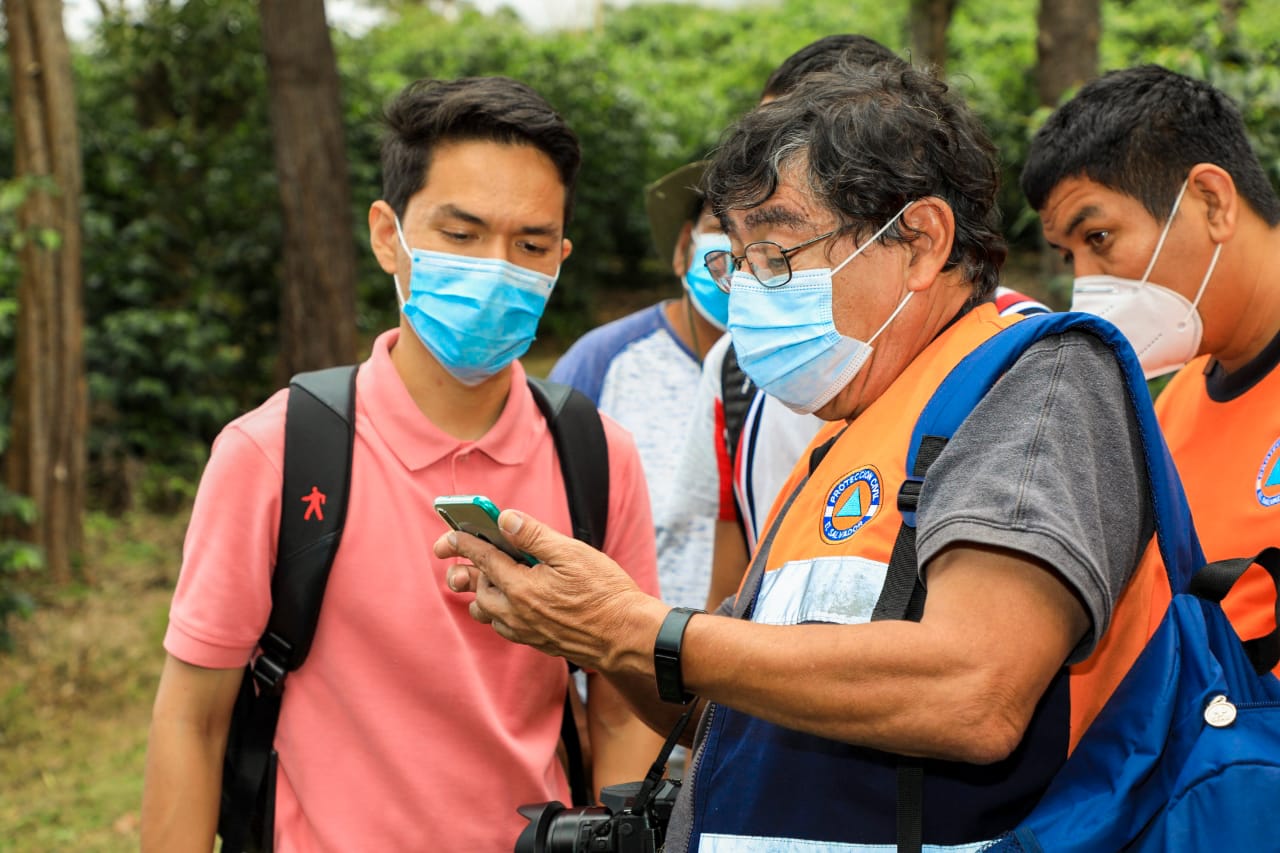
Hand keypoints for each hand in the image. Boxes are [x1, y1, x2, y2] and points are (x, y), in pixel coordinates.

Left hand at [434, 509, 665, 672]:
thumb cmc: (605, 593)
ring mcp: (526, 631)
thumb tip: (505, 519)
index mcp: (521, 587)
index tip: (451, 535)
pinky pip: (504, 627)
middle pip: (479, 589)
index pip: (483, 559)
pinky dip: (499, 612)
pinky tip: (512, 602)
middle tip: (470, 554)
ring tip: (489, 579)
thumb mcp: (572, 553)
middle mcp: (517, 613)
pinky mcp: (538, 642)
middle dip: (471, 569)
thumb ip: (534, 536)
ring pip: (488, 613)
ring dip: (483, 594)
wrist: (626, 636)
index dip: (465, 543)